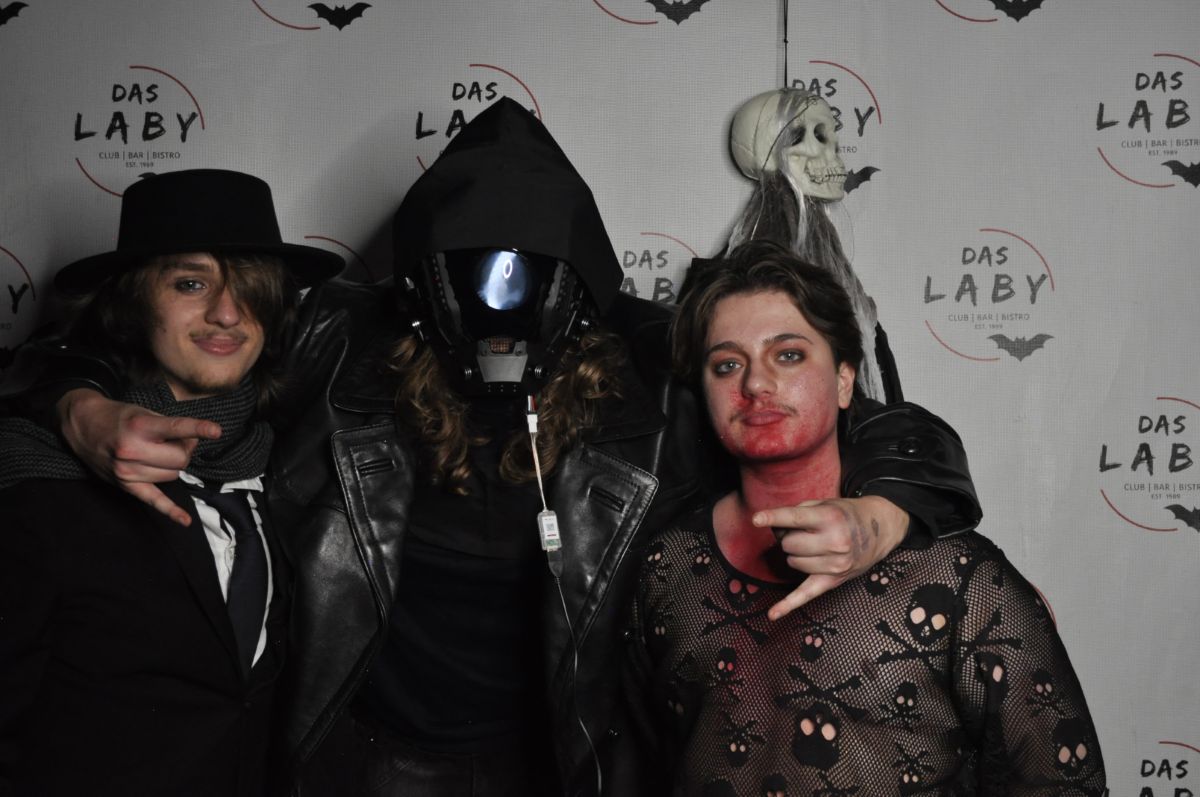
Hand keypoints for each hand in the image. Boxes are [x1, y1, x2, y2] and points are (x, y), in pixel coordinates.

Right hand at [58, 389, 221, 525]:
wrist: (82, 425)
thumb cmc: (118, 417)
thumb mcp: (144, 412)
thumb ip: (170, 426)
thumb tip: (194, 442)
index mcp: (139, 427)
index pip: (176, 429)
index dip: (198, 429)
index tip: (217, 431)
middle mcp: (132, 450)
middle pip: (180, 458)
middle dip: (185, 449)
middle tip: (176, 440)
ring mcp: (127, 471)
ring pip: (172, 476)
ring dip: (173, 466)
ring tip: (160, 453)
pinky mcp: (125, 485)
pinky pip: (153, 500)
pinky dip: (170, 511)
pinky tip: (185, 520)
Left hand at [753, 495, 907, 620]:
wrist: (880, 529)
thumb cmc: (846, 514)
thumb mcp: (825, 503)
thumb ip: (798, 511)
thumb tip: (773, 528)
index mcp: (830, 519)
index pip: (795, 519)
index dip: (773, 517)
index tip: (755, 519)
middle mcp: (834, 542)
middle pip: (789, 544)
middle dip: (788, 536)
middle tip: (800, 531)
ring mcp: (834, 565)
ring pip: (792, 562)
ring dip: (795, 554)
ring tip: (810, 545)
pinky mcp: (832, 581)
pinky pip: (805, 595)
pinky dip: (787, 605)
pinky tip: (772, 614)